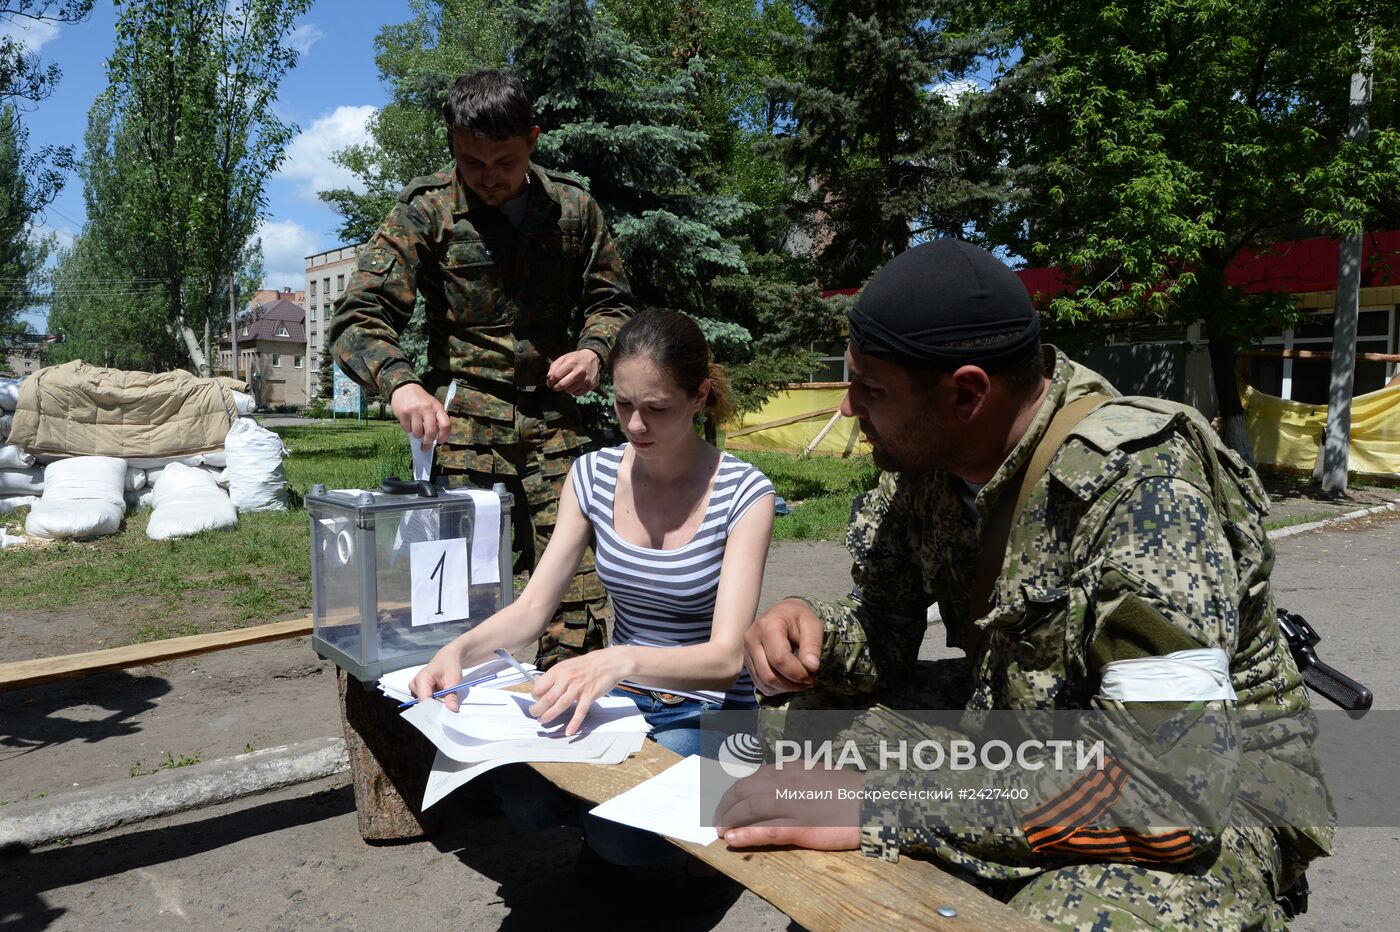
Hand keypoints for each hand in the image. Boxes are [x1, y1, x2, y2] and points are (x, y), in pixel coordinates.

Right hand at [390, 382, 450, 449]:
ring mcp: (415, 411)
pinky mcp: (403, 413)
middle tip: (425, 447)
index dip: (444, 436)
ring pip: (418, 432)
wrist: (405, 387)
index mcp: (437, 407)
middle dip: (428, 443)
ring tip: (416, 428)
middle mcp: (427, 408)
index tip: (440, 441)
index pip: (445, 424)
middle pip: (431, 432)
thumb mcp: (432, 405)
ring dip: (417, 435)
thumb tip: (434, 438)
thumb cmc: (421, 400)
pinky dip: (408, 429)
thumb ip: (435, 419)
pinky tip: (408, 421)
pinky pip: (407, 429)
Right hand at [409, 642, 467, 711]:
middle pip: (423, 704)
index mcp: (422, 679)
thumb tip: (452, 709)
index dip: (434, 711)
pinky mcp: (418, 691)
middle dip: (436, 708)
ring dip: (435, 705)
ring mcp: (415, 688)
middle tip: (447, 708)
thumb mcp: (454, 680)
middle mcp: (415, 684)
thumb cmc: (450, 665)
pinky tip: (440, 699)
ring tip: (444, 699)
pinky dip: (434, 703)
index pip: (424, 702)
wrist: (448, 657)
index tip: (444, 715)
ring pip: (424, 704)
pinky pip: (425, 702)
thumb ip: (451, 696)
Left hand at [528, 646, 630, 734]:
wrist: (609, 662)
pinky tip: (569, 731)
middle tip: (534, 714)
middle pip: (547, 698)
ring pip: (560, 705)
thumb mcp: (567, 665)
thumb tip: (539, 684)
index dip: (535, 696)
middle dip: (537, 709)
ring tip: (543, 721)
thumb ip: (554, 676)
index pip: (540, 686)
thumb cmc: (587, 665)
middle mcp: (567, 678)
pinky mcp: (590, 695)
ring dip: (549, 716)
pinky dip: (574, 723)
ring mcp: (578, 687)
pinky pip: (580, 711)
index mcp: (559, 670)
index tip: (535, 701)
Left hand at [546, 349, 601, 395]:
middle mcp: (579, 371)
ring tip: (567, 383)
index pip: (556, 376)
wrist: (593, 358)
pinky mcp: (590, 385)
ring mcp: (586, 379)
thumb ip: (554, 366)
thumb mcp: (564, 358)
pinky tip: (574, 385)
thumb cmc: (576, 359)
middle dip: (555, 387)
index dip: (550, 381)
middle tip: (555, 386)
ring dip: (565, 388)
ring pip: (569, 391)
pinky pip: (576, 394)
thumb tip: (549, 378)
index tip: (549, 382)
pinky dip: (573, 391)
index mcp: (571, 362)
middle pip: (562, 385)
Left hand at [714, 765, 861, 850]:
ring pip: (749, 809)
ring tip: (720, 830)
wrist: (873, 800)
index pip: (751, 778)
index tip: (726, 802)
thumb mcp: (817, 771)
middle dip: (725, 806)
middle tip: (717, 819)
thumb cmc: (848, 788)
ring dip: (729, 820)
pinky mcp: (801, 826)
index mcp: (790, 768)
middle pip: (744, 791)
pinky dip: (746, 834)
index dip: (734, 792)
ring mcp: (792, 803)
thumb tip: (776, 779)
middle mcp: (786, 782)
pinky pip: (766, 829)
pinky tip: (732, 839)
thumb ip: (795, 774)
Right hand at [744, 598, 823, 694]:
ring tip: (801, 681)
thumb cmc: (799, 618)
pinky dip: (777, 688)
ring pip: (764, 683)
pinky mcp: (748, 662)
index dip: (797, 672)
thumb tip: (811, 667)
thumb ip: (813, 645)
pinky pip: (761, 684)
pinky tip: (790, 680)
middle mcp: (752, 639)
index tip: (812, 674)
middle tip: (809, 680)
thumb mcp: (812, 625)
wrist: (782, 614)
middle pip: (769, 675)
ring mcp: (747, 652)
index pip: (779, 659)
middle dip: (792, 684)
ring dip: (786, 688)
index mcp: (768, 626)